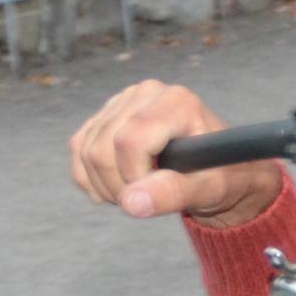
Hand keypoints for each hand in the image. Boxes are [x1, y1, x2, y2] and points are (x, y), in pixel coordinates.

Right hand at [69, 80, 283, 229]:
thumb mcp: (206, 190)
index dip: (134, 177)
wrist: (213, 170)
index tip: (157, 191)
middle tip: (147, 198)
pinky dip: (90, 177)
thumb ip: (172, 194)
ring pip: (85, 150)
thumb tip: (131, 202)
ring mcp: (122, 101)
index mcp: (176, 102)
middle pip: (101, 148)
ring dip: (105, 185)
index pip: (130, 141)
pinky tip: (119, 185)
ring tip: (139, 191)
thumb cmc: (217, 177)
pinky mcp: (106, 114)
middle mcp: (146, 93)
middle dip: (118, 186)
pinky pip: (78, 148)